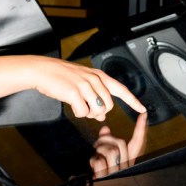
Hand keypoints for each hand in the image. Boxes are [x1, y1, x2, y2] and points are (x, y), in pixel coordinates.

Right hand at [29, 56, 146, 121]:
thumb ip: (94, 96)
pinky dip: (78, 113)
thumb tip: (102, 115)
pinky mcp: (74, 93)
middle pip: (108, 105)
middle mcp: (94, 79)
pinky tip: (71, 105)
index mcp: (98, 76)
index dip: (133, 101)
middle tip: (86, 108)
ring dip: (88, 113)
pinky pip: (83, 112)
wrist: (42, 70)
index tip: (142, 108)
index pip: (121, 89)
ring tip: (78, 105)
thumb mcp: (82, 83)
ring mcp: (85, 85)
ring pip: (97, 110)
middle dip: (99, 112)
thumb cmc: (61, 76)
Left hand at [89, 111, 148, 176]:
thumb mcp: (103, 156)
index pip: (137, 142)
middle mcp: (126, 167)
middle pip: (121, 143)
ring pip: (111, 151)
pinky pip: (100, 162)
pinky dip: (93, 162)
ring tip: (96, 159)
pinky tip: (94, 168)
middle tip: (97, 146)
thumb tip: (105, 128)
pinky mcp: (109, 178)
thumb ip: (106, 142)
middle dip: (106, 140)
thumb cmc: (101, 174)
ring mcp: (119, 173)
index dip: (140, 128)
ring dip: (98, 152)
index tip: (143, 114)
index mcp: (128, 161)